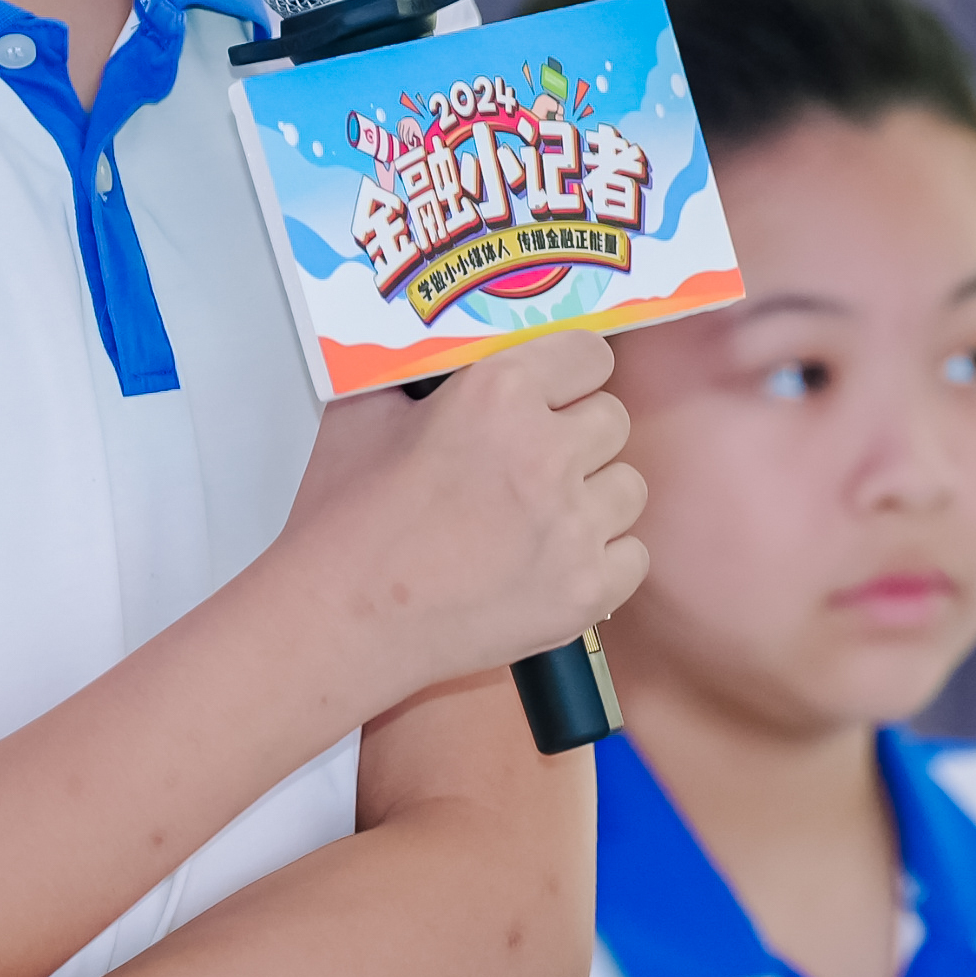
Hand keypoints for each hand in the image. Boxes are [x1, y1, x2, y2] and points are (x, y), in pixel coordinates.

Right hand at [283, 330, 646, 706]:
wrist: (342, 622)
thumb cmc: (346, 525)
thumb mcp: (366, 412)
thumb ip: (422, 374)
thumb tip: (449, 355)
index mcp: (496, 394)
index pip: (590, 354)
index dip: (570, 375)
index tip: (556, 392)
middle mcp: (544, 453)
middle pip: (614, 420)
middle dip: (578, 437)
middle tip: (534, 463)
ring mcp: (571, 528)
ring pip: (629, 488)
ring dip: (593, 498)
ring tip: (540, 519)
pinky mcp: (585, 592)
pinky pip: (634, 555)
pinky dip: (601, 560)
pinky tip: (551, 563)